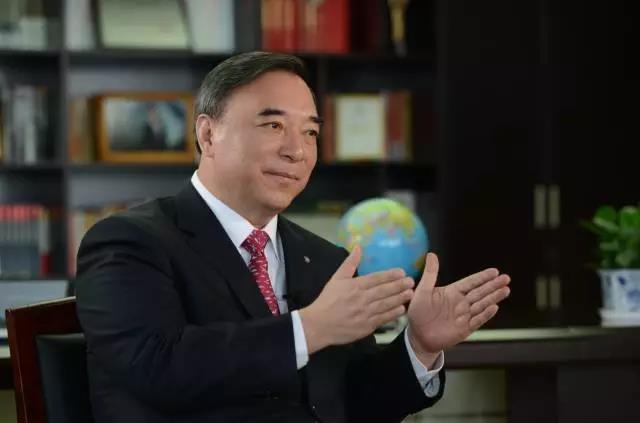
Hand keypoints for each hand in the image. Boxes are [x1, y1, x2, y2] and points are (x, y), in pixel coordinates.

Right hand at [299, 245, 414, 353]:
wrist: (319, 325)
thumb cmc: (328, 300)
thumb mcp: (336, 278)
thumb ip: (350, 263)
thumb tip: (358, 246)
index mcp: (355, 286)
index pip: (376, 279)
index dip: (390, 275)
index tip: (402, 272)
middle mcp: (362, 299)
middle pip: (384, 291)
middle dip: (399, 285)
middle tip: (411, 281)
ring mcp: (365, 313)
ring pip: (386, 304)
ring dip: (399, 298)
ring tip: (410, 293)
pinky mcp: (366, 326)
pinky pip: (383, 319)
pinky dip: (393, 314)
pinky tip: (401, 309)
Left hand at [407, 252, 510, 361]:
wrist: (417, 336)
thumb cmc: (418, 313)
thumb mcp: (423, 291)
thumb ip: (430, 274)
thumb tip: (431, 254)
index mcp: (452, 292)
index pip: (471, 282)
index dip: (482, 277)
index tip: (495, 271)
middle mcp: (461, 302)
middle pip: (480, 292)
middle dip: (493, 285)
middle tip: (506, 278)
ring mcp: (464, 316)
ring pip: (482, 304)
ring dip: (494, 297)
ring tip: (505, 289)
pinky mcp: (464, 329)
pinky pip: (477, 320)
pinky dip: (485, 314)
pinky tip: (494, 307)